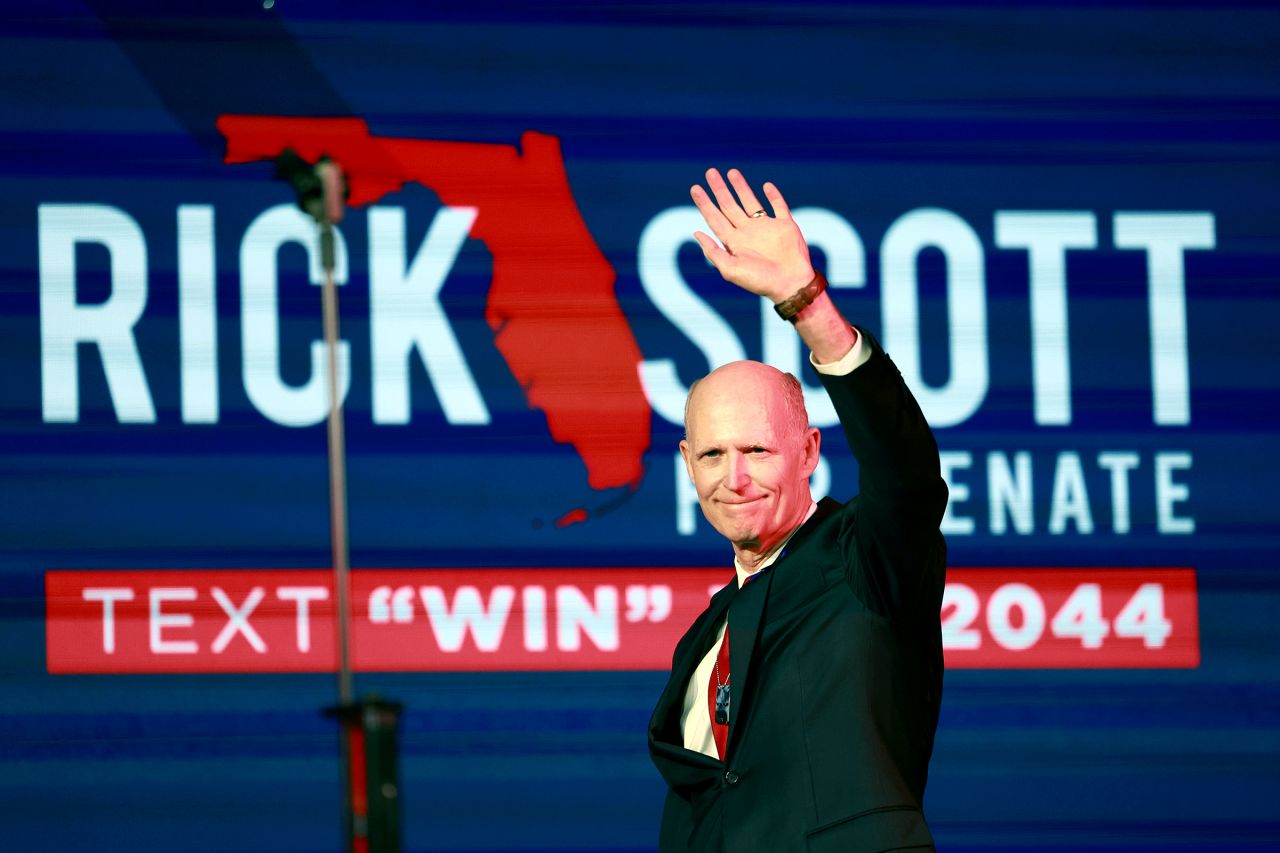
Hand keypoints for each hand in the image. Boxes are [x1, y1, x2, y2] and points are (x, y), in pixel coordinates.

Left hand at [690, 168, 814, 301]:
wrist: (790, 284)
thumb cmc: (759, 281)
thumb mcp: (730, 270)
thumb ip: (713, 252)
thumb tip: (696, 233)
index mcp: (734, 242)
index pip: (715, 218)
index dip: (704, 204)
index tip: (695, 188)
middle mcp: (748, 232)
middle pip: (729, 206)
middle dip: (719, 189)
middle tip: (710, 172)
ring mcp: (766, 227)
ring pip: (751, 201)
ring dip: (741, 187)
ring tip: (731, 172)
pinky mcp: (785, 225)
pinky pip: (779, 206)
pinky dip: (773, 195)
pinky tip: (766, 185)